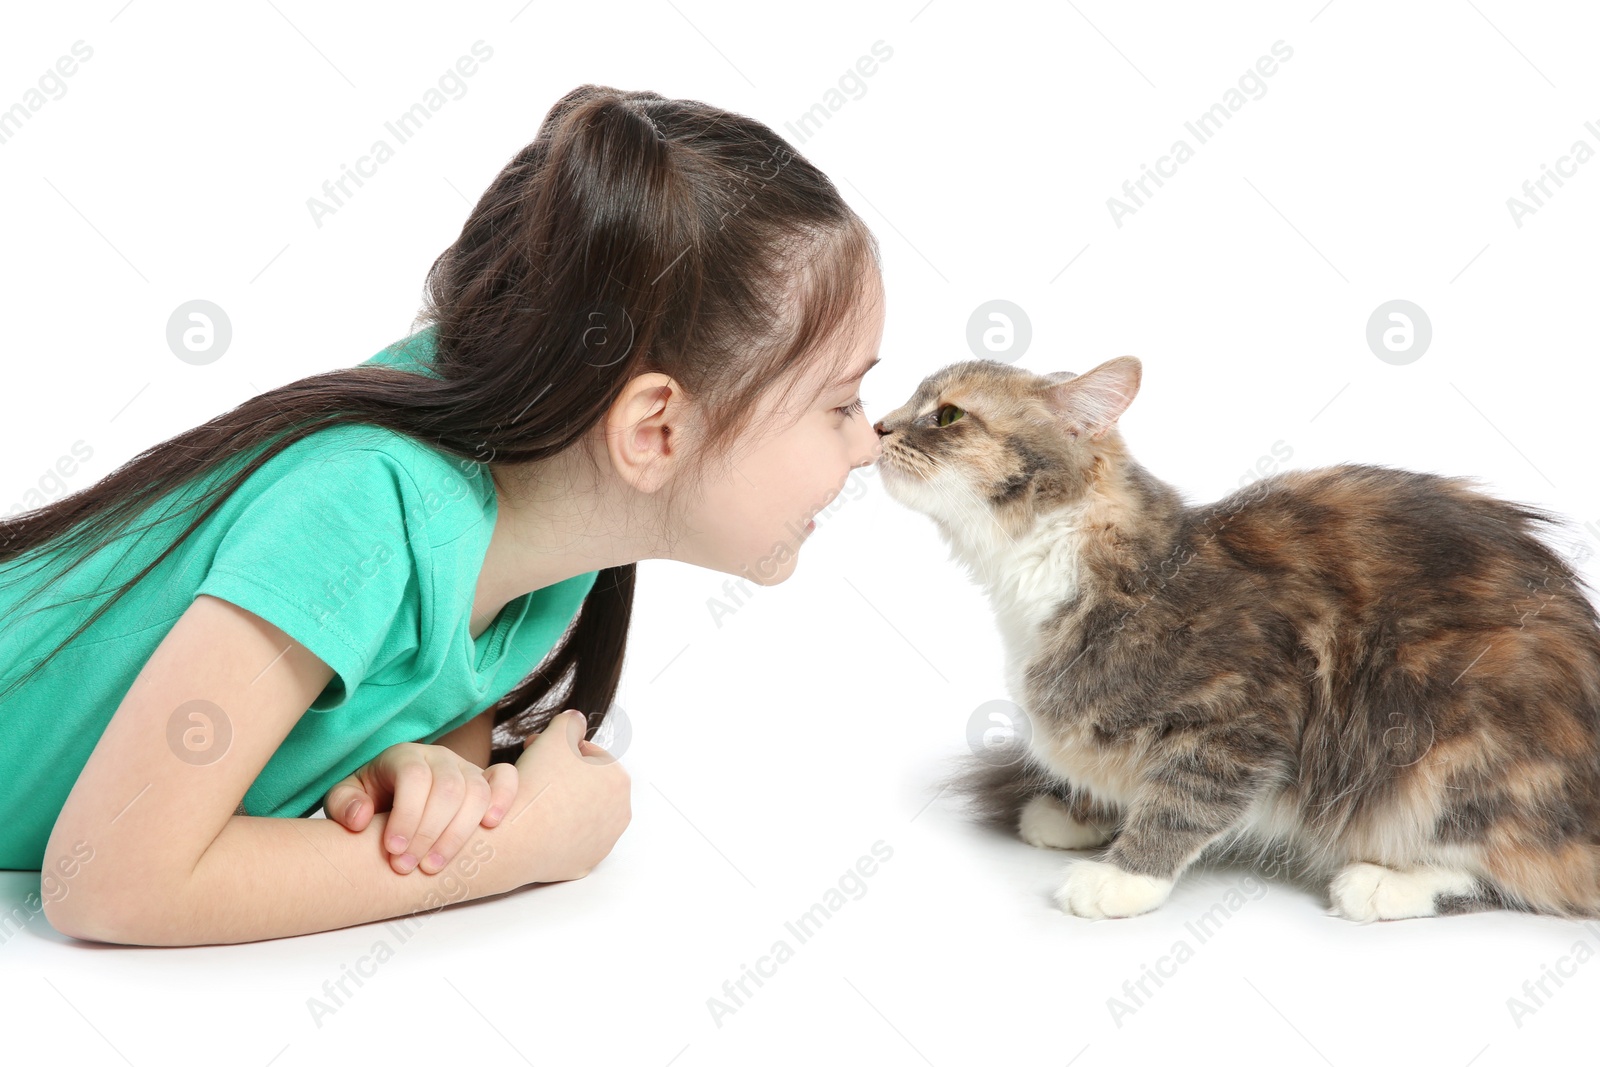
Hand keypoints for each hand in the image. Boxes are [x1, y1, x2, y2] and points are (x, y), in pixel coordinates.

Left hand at [323, 742, 517, 874]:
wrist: (395, 796)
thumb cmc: (371, 799)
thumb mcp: (347, 797)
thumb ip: (345, 804)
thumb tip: (361, 819)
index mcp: (404, 756)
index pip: (415, 778)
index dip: (407, 815)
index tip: (393, 850)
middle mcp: (439, 758)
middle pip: (448, 789)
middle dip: (429, 833)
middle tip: (407, 867)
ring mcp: (466, 768)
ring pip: (477, 792)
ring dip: (458, 834)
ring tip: (434, 867)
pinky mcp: (486, 781)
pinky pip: (506, 779)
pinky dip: (503, 799)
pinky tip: (490, 827)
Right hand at [510, 709, 631, 882]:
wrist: (515, 836)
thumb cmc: (538, 783)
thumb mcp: (557, 733)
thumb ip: (571, 721)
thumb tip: (576, 721)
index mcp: (619, 780)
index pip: (589, 755)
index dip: (561, 749)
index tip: (538, 752)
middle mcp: (620, 813)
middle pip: (587, 785)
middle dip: (562, 775)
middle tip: (533, 771)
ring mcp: (603, 842)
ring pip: (580, 813)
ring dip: (561, 802)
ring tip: (534, 797)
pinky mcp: (584, 864)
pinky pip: (570, 840)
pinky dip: (556, 830)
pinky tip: (537, 823)